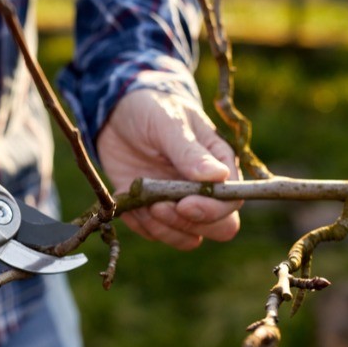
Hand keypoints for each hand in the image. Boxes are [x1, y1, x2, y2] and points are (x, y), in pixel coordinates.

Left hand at [97, 89, 241, 249]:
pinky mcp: (153, 210)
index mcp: (218, 164)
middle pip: (218, 228)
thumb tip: (219, 177)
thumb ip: (189, 152)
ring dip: (162, 228)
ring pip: (187, 238)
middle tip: (158, 206)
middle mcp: (204, 189)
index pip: (231, 201)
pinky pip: (155, 233)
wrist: (116, 112)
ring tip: (140, 203)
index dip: (211, 210)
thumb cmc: (151, 109)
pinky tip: (127, 200)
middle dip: (187, 224)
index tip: (184, 204)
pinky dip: (140, 224)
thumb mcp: (168, 123)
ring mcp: (179, 202)